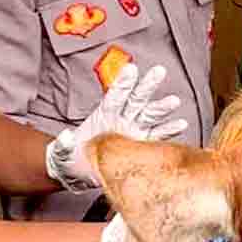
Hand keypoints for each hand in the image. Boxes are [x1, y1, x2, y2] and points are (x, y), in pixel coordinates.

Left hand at [46, 63, 187, 191]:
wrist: (78, 172)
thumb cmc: (69, 158)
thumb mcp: (61, 152)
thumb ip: (63, 145)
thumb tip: (66, 137)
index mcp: (103, 115)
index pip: (115, 96)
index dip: (123, 83)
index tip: (132, 68)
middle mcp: (121, 118)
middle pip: (137, 99)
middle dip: (148, 85)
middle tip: (159, 70)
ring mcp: (133, 130)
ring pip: (150, 115)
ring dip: (162, 108)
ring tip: (174, 100)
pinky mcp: (141, 144)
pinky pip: (157, 136)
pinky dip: (168, 130)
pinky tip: (180, 124)